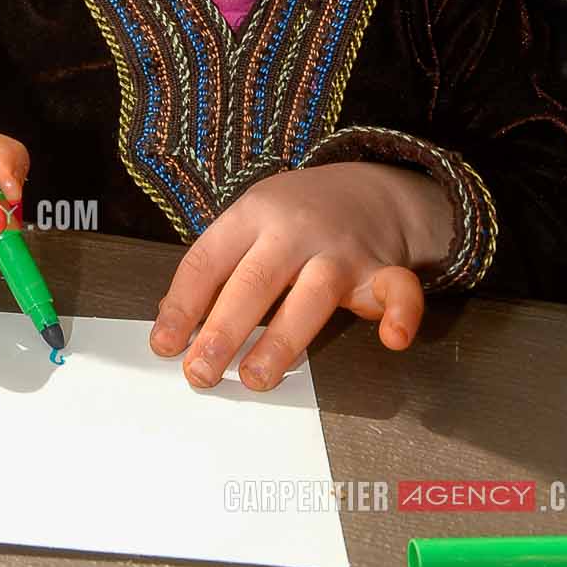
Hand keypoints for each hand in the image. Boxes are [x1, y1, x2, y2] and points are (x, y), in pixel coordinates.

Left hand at [148, 160, 455, 390]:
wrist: (366, 187)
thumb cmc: (293, 218)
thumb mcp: (247, 225)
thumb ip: (217, 270)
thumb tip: (172, 326)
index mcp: (251, 215)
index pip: (208, 259)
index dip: (183, 304)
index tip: (165, 345)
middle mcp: (293, 230)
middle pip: (254, 280)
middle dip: (223, 330)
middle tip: (200, 372)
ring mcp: (339, 249)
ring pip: (311, 296)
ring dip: (281, 340)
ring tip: (255, 379)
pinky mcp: (381, 268)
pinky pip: (398, 289)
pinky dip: (401, 313)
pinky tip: (393, 338)